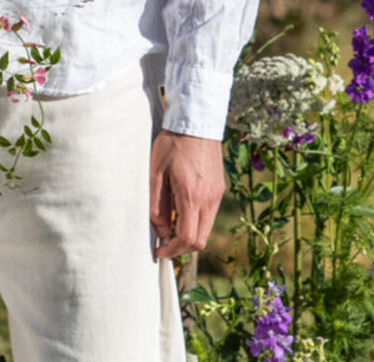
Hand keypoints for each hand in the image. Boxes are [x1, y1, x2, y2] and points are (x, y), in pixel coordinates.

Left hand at [149, 130, 223, 261]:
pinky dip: (196, 221)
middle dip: (181, 247)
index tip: (159, 251)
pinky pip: (209, 215)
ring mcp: (217, 194)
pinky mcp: (219, 188)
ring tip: (171, 225)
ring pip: (206, 229)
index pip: (187, 238)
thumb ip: (156, 205)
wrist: (196, 122)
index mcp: (192, 196)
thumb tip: (161, 230)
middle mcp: (209, 198)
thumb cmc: (172, 144)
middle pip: (200, 240)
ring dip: (189, 234)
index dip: (172, 251)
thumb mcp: (155, 173)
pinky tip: (182, 209)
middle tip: (164, 243)